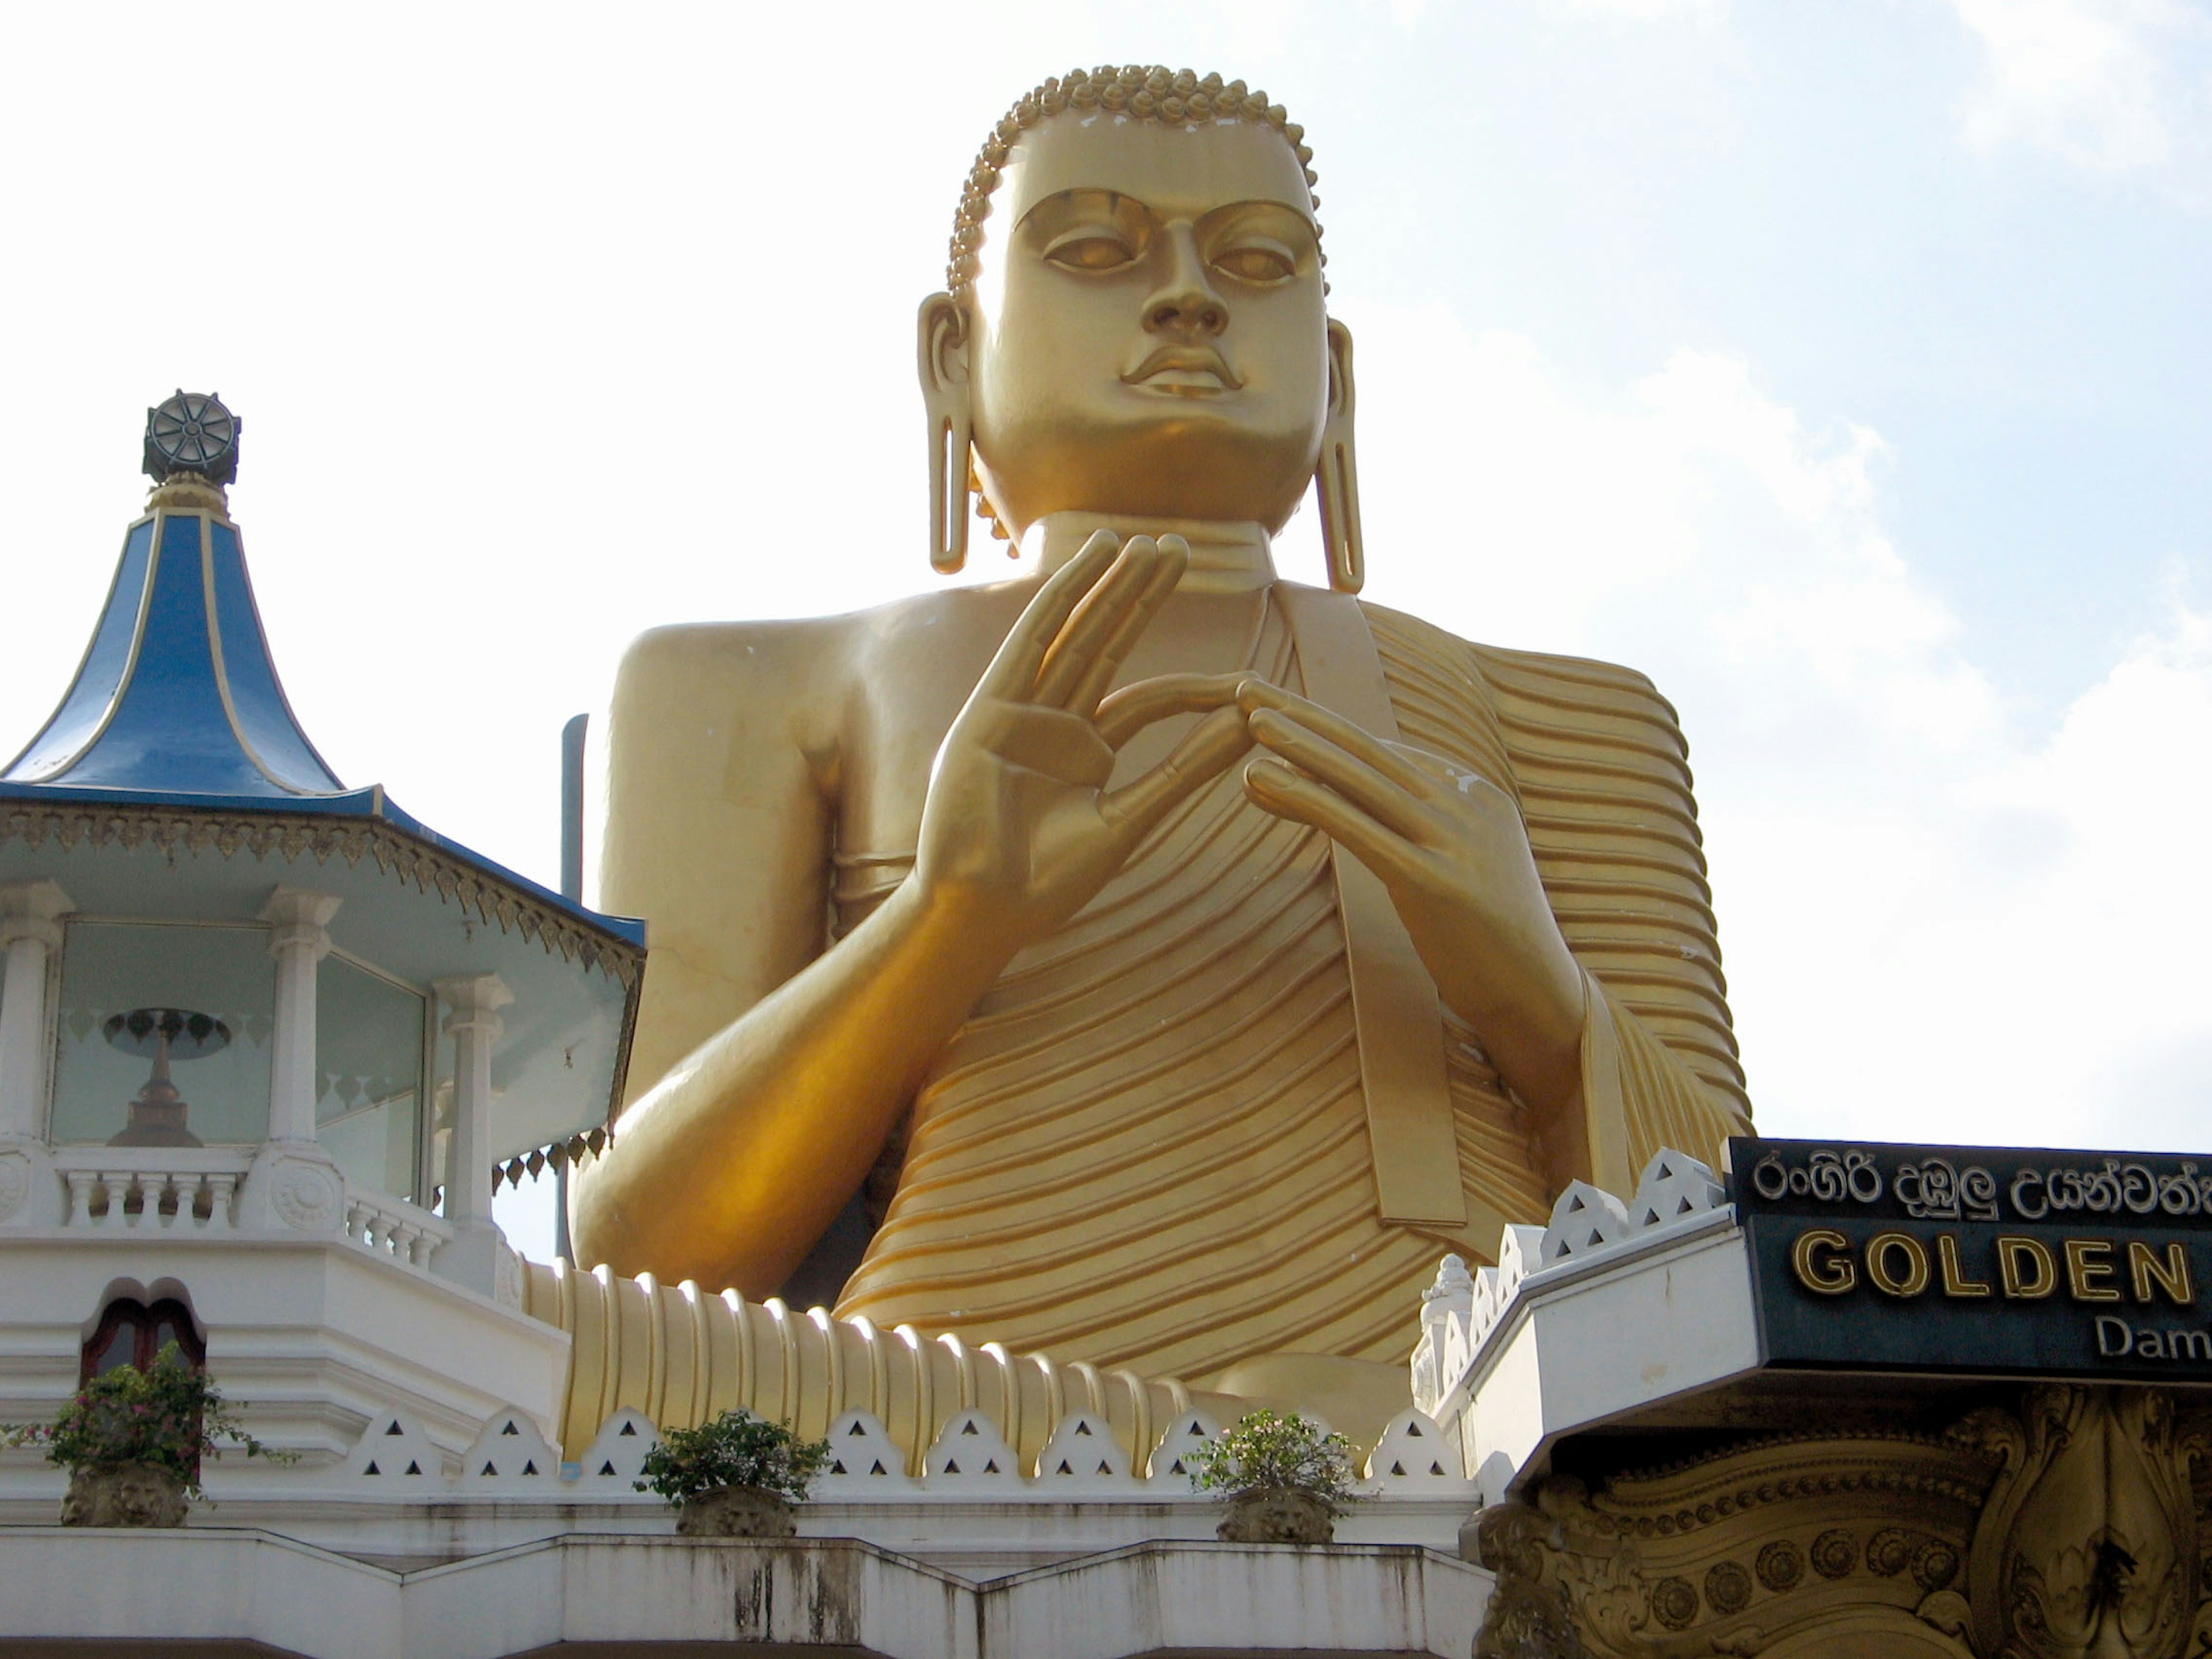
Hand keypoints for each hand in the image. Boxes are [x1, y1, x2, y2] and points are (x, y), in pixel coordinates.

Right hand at [913, 530, 1254, 949]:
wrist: (982, 911)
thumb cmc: (1047, 883)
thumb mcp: (1130, 821)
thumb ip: (1184, 771)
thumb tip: (1245, 725)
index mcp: (1085, 752)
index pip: (1149, 699)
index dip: (1196, 686)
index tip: (1246, 682)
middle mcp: (1054, 723)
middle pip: (1108, 644)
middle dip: (1142, 595)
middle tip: (1181, 547)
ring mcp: (1020, 712)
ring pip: (1075, 633)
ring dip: (1108, 585)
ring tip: (1147, 543)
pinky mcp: (990, 709)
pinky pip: (1031, 643)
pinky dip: (1061, 599)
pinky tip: (1091, 563)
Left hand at [1239, 681, 1587, 1113]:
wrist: (1541, 996)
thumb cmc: (1490, 941)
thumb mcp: (1459, 867)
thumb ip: (1422, 830)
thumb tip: (1365, 807)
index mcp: (1473, 794)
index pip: (1384, 753)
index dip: (1324, 727)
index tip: (1273, 706)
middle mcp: (1465, 804)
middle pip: (1367, 750)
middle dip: (1302, 716)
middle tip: (1244, 686)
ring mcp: (1454, 840)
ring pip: (1360, 778)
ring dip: (1298, 744)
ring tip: (1247, 719)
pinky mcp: (1435, 881)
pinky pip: (1356, 827)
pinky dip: (1304, 797)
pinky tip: (1260, 778)